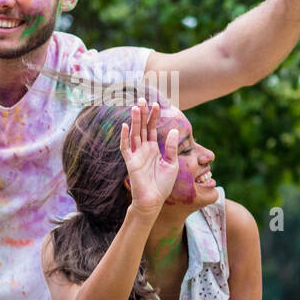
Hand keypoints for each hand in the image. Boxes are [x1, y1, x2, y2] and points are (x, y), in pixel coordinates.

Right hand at [120, 99, 178, 213]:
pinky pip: (125, 147)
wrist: (153, 200)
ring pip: (134, 134)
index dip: (154, 117)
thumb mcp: (172, 163)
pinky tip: (125, 126)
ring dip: (135, 121)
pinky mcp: (130, 162)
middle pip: (142, 128)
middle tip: (142, 99)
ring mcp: (136, 155)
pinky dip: (124, 137)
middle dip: (142, 114)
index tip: (156, 104)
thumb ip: (172, 147)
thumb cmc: (163, 185)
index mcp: (154, 149)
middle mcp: (143, 150)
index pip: (153, 129)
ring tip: (135, 107)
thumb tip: (174, 130)